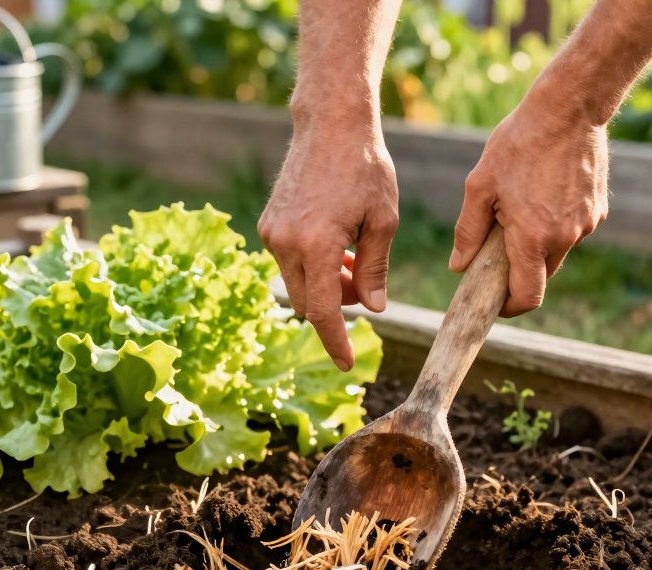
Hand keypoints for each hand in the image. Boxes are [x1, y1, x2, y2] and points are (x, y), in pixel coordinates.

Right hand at [259, 121, 398, 370]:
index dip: (335, 341)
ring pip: (296, 283)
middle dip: (335, 306)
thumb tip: (374, 309)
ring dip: (324, 284)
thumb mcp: (383, 220)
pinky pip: (288, 261)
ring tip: (353, 257)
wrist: (330, 124)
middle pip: (307, 302)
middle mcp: (285, 243)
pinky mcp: (267, 224)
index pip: (322, 312)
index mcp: (316, 245)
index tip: (346, 363)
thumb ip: (376, 269)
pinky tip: (336, 242)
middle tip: (365, 284)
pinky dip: (312, 264)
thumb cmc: (365, 167)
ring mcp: (271, 233)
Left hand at [450, 86, 609, 316]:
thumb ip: (468, 231)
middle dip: (518, 272)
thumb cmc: (519, 143)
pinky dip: (555, 225)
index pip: (526, 297)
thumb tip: (458, 266)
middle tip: (497, 246)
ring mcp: (586, 225)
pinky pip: (572, 231)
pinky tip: (543, 193)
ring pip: (557, 253)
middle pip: (540, 277)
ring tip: (519, 208)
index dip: (509, 306)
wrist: (570, 107)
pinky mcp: (599, 210)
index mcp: (532, 238)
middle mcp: (565, 238)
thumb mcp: (480, 185)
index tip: (494, 300)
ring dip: (537, 245)